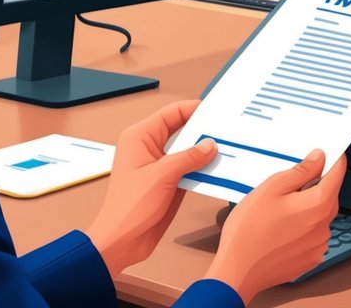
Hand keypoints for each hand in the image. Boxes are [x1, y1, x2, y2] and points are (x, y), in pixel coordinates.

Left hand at [86, 100, 217, 276]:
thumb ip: (189, 158)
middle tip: (227, 130)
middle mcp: (149, 147)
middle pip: (181, 130)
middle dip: (203, 131)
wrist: (122, 240)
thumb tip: (210, 145)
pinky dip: (202, 168)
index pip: (171, 113)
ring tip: (229, 148)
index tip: (216, 110)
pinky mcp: (167, 181)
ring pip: (187, 150)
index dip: (194, 109)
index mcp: (140, 137)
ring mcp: (158, 165)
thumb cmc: (130, 206)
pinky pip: (188, 168)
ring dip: (204, 152)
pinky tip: (219, 168)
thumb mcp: (162, 176)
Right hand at [204, 150, 345, 304]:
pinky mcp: (310, 259)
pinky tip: (281, 230)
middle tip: (290, 186)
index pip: (337, 175)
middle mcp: (323, 227)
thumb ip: (300, 171)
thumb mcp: (271, 188)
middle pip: (329, 196)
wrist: (236, 271)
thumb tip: (319, 159)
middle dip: (315, 187)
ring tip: (279, 214)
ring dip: (308, 210)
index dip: (335, 161)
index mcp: (317, 205)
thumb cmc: (249, 231)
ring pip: (320, 217)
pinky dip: (303, 229)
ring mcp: (318, 246)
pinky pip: (313, 236)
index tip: (332, 153)